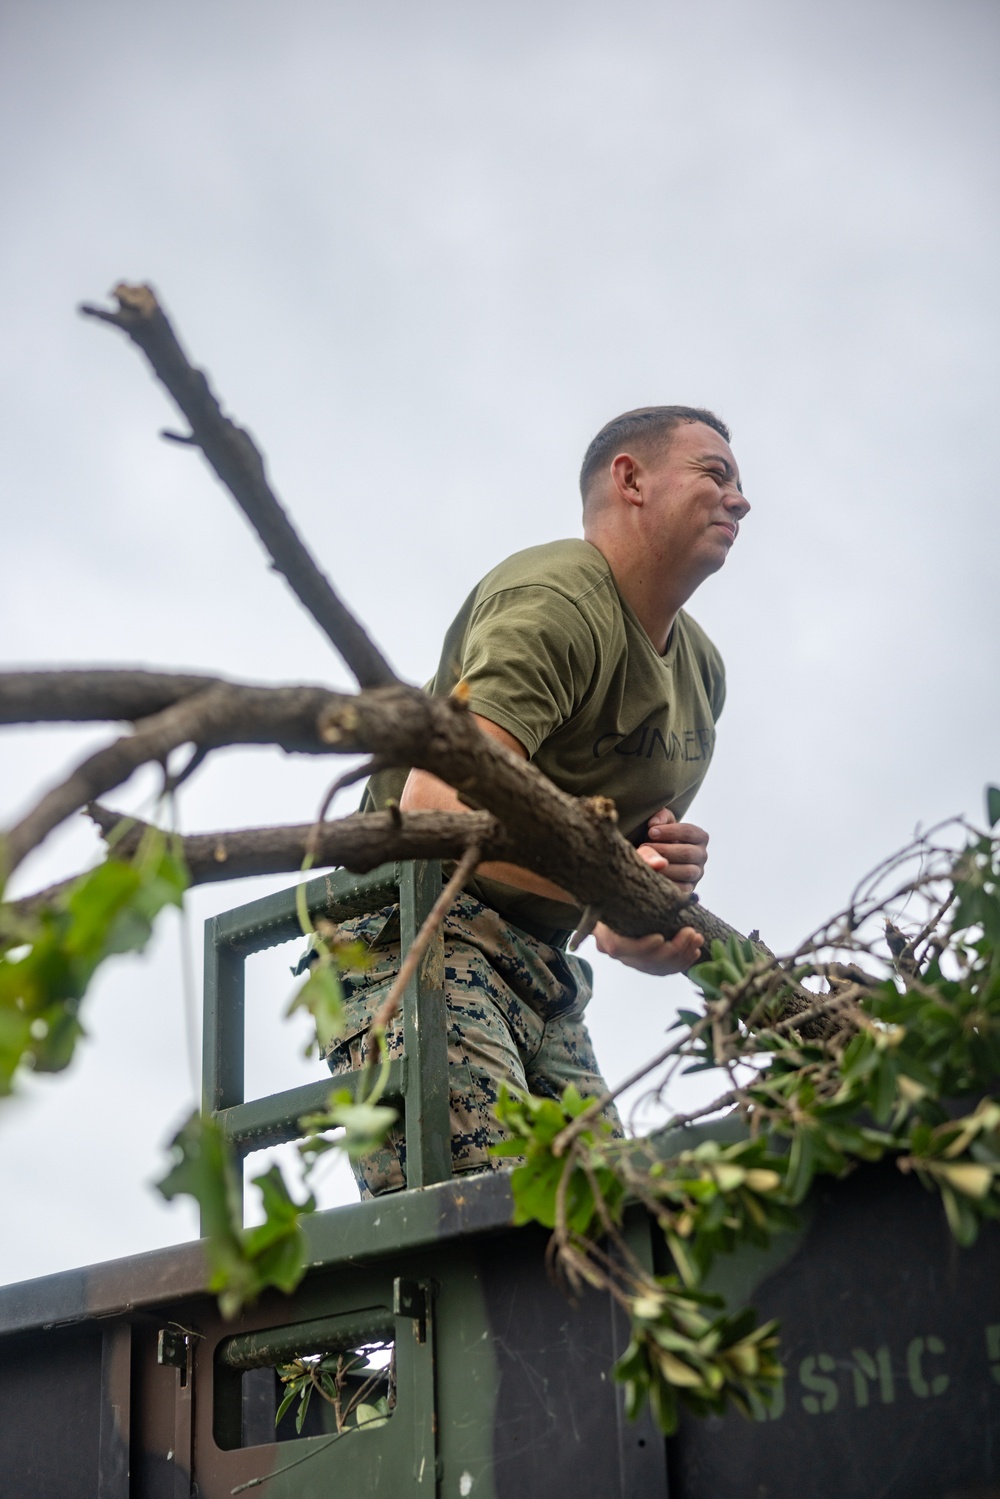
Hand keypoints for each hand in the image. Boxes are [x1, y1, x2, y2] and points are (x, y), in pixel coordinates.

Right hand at [591, 843, 703, 975]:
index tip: (661, 936)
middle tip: (691, 931)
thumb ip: (645, 860)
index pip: (617, 946)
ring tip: (697, 937)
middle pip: (641, 961)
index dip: (640, 946)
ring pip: (654, 967)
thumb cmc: (625, 875)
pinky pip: (661, 969)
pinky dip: (679, 962)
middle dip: (670, 950)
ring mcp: (629, 956)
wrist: (621, 888)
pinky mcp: (642, 960)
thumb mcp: (632, 863)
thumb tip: (661, 863)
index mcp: (604, 926)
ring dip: (679, 956)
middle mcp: (613, 947)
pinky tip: (694, 949)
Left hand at [638, 808, 708, 892]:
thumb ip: (660, 817)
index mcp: (699, 837)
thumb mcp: (660, 822)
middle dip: (664, 850)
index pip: (689, 832)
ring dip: (665, 867)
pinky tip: (651, 877)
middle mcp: (702, 855)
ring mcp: (697, 873)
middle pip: (688, 853)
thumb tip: (654, 824)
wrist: (656, 858)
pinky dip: (668, 884)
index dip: (670, 831)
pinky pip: (683, 889)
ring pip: (687, 871)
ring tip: (646, 862)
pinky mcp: (689, 889)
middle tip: (644, 847)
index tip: (650, 831)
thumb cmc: (658, 836)